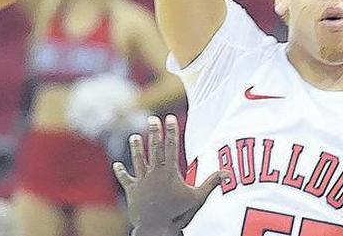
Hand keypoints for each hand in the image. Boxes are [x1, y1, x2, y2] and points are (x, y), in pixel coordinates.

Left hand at [114, 116, 227, 235]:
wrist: (156, 228)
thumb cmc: (178, 214)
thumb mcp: (197, 198)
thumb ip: (211, 183)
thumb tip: (227, 173)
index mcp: (170, 172)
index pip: (171, 147)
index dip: (171, 131)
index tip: (170, 118)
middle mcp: (154, 173)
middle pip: (154, 148)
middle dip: (154, 132)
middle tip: (152, 118)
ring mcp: (142, 181)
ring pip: (138, 160)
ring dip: (135, 148)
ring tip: (134, 136)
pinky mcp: (132, 191)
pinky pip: (126, 180)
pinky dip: (121, 172)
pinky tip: (115, 165)